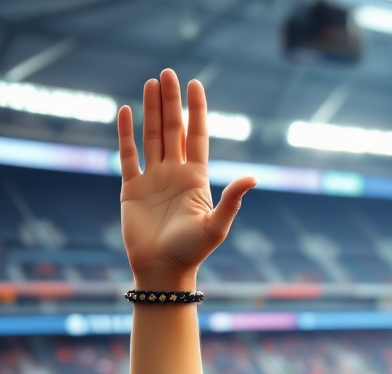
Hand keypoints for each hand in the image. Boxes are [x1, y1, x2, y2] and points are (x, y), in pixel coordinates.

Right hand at [118, 69, 254, 288]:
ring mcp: (153, 179)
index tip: (195, 85)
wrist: (163, 270)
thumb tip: (253, 178)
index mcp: (196, 179)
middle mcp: (175, 174)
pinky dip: (126, 134)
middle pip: (173, 130)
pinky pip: (127, 155)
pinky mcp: (131, 188)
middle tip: (168, 73)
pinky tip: (125, 111)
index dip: (195, 111)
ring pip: (151, 136)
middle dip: (171, 102)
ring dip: (150, 110)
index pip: (196, 136)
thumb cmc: (192, 252)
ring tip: (151, 83)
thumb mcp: (216, 225)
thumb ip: (232, 200)